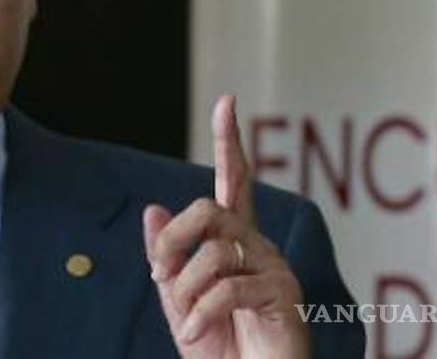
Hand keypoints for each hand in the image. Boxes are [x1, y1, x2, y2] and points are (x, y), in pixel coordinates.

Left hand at [143, 96, 308, 358]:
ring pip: (215, 252)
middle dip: (174, 240)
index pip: (235, 181)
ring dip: (185, 291)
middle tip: (159, 275)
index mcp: (235, 242)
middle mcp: (258, 246)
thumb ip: (168, 258)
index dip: (229, 142)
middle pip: (210, 209)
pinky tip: (196, 333)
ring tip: (186, 322)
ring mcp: (275, 268)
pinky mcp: (283, 295)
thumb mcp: (180, 301)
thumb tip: (153, 209)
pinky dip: (201, 313)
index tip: (226, 101)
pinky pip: (228, 288)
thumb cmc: (221, 348)